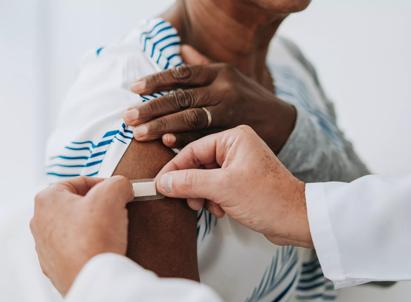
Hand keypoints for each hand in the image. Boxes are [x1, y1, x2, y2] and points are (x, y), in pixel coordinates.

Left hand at [30, 176, 133, 294]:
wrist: (92, 280)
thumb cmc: (94, 239)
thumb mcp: (113, 194)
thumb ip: (118, 182)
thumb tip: (122, 187)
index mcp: (47, 199)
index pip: (79, 182)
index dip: (103, 184)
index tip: (117, 192)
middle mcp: (40, 222)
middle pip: (76, 205)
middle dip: (98, 206)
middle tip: (115, 211)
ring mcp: (45, 247)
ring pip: (75, 227)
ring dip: (94, 227)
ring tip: (111, 232)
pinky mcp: (55, 267)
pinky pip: (76, 249)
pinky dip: (89, 246)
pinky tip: (103, 249)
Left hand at [124, 45, 295, 151]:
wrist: (282, 122)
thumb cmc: (249, 98)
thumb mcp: (230, 76)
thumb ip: (202, 64)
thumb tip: (180, 48)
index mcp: (220, 73)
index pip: (182, 74)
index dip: (156, 81)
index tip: (134, 88)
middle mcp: (224, 90)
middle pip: (182, 98)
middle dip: (152, 108)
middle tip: (128, 117)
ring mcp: (229, 113)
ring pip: (190, 118)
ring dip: (162, 126)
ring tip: (139, 133)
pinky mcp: (233, 134)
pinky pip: (205, 137)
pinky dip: (185, 141)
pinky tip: (166, 143)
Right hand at [156, 125, 311, 247]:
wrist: (297, 220)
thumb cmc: (269, 199)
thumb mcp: (223, 189)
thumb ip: (189, 182)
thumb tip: (163, 182)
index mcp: (234, 139)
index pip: (192, 150)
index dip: (175, 169)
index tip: (161, 183)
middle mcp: (236, 147)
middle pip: (197, 164)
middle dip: (191, 185)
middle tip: (188, 200)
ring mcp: (239, 164)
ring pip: (204, 177)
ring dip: (202, 195)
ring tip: (209, 207)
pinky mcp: (241, 180)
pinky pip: (215, 186)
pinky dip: (213, 199)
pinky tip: (220, 210)